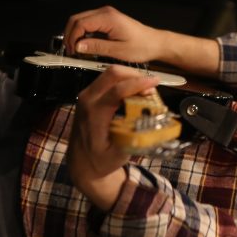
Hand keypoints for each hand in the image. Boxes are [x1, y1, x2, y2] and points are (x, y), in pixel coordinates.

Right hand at [63, 6, 166, 62]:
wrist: (156, 43)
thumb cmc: (142, 47)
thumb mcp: (118, 51)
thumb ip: (96, 47)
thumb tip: (78, 46)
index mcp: (108, 18)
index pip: (80, 24)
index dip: (72, 38)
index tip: (73, 51)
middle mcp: (105, 12)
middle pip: (77, 19)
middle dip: (70, 35)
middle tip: (71, 50)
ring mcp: (106, 14)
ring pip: (81, 20)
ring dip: (76, 33)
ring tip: (77, 49)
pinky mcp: (108, 19)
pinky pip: (89, 23)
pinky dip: (83, 32)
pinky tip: (85, 44)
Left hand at [67, 65, 159, 210]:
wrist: (81, 163)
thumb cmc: (101, 161)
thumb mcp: (119, 154)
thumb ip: (134, 137)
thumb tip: (152, 121)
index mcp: (94, 114)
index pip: (117, 90)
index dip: (138, 83)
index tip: (156, 82)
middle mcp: (88, 100)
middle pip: (112, 73)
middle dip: (135, 75)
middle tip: (152, 86)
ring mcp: (86, 96)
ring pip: (110, 74)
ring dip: (130, 77)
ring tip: (145, 91)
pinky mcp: (88, 96)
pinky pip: (107, 80)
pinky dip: (123, 82)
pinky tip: (134, 93)